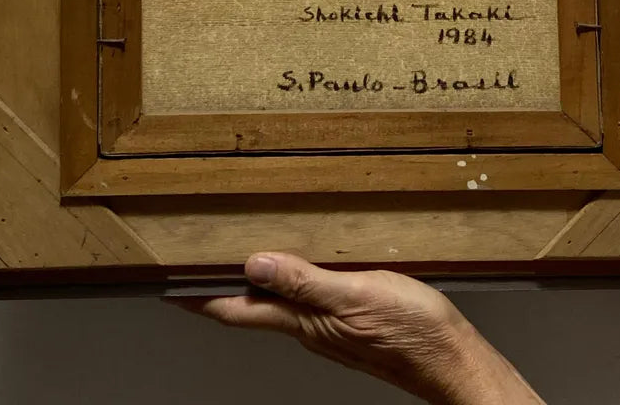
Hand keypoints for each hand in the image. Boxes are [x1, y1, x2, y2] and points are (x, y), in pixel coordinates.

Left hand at [171, 251, 543, 404]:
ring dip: (250, 283)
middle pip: (249, 308)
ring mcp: (327, 328)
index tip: (167, 285)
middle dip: (218, 285)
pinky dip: (285, 282)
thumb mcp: (357, 295)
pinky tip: (291, 267)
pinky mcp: (347, 322)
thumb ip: (305, 281)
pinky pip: (303, 300)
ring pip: (275, 304)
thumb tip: (254, 265)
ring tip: (231, 258)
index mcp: (304, 322)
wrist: (453, 362)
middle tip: (191, 262)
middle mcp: (308, 329)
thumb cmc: (413, 333)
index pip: (236, 311)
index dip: (199, 298)